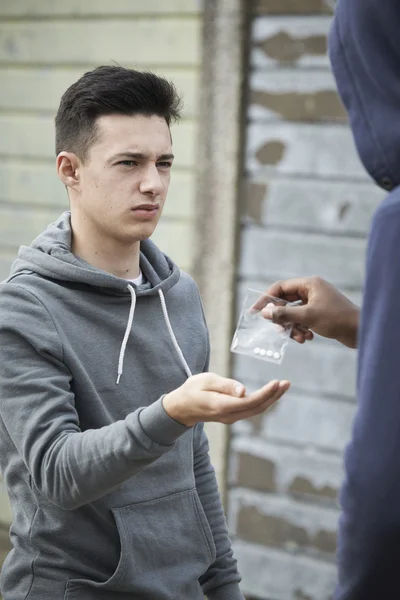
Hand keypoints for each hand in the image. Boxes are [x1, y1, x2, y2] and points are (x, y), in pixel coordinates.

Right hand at [163, 372, 289, 426]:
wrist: (182, 408)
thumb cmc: (192, 390)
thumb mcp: (205, 381)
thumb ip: (225, 385)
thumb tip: (244, 391)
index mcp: (222, 406)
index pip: (249, 402)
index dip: (265, 394)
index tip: (277, 383)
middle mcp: (229, 415)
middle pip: (257, 408)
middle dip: (274, 396)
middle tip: (287, 383)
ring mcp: (232, 418)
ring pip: (257, 410)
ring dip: (271, 399)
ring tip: (283, 386)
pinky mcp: (233, 415)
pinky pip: (252, 410)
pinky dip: (264, 401)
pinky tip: (272, 393)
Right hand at [262, 276, 359, 347]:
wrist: (360, 331)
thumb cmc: (336, 319)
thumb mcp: (307, 317)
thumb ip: (284, 314)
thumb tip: (264, 313)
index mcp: (309, 284)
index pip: (280, 287)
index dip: (266, 299)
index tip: (255, 311)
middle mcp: (311, 290)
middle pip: (286, 301)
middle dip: (282, 318)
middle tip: (278, 329)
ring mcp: (316, 301)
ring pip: (294, 313)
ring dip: (293, 327)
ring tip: (300, 338)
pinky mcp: (320, 312)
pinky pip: (302, 319)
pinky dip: (301, 329)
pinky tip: (308, 338)